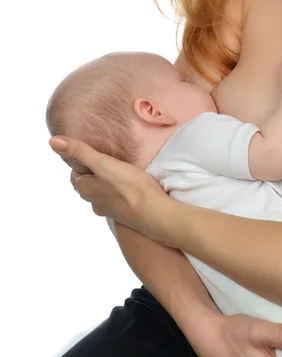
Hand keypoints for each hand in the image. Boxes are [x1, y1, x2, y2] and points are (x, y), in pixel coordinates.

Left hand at [50, 136, 166, 233]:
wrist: (154, 213)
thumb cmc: (130, 186)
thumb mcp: (102, 163)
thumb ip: (79, 152)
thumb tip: (52, 141)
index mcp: (85, 188)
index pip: (76, 173)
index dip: (84, 163)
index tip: (95, 155)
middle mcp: (93, 201)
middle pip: (89, 185)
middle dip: (95, 174)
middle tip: (107, 162)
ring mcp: (109, 210)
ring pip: (103, 194)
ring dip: (108, 185)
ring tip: (120, 174)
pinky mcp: (124, 215)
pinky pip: (117, 201)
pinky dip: (120, 195)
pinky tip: (131, 189)